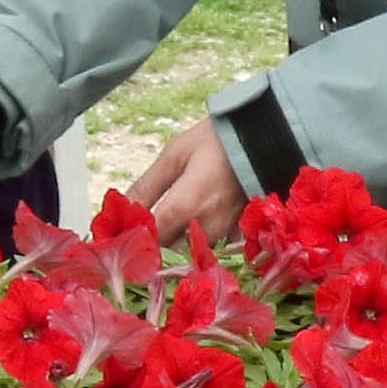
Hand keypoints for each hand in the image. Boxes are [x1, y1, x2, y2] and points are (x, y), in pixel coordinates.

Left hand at [123, 117, 244, 241]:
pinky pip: (207, 244)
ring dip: (173, 239)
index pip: (147, 238)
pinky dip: (195, 237)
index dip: (132, 236)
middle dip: (152, 239)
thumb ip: (147, 186)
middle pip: (166, 248)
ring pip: (187, 249)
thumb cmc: (215, 141)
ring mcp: (222, 233)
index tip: (121, 228)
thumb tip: (122, 206)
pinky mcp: (235, 232)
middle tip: (141, 221)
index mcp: (183, 207)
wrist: (264, 138)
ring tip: (167, 218)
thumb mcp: (174, 155)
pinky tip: (191, 220)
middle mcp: (202, 226)